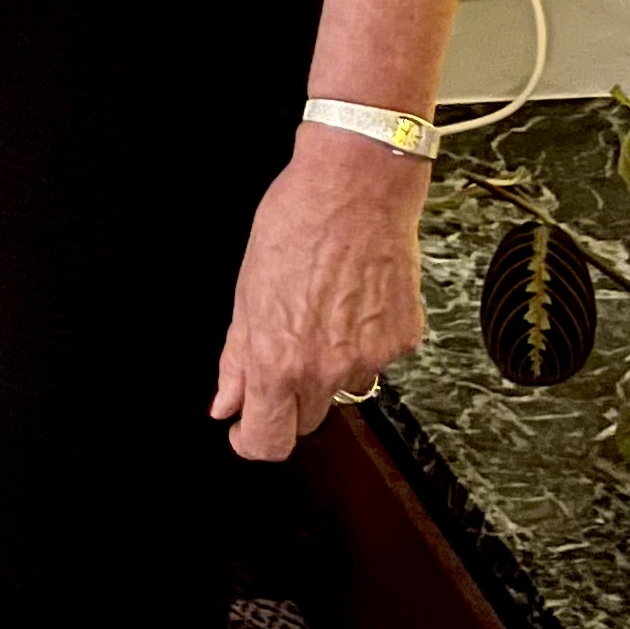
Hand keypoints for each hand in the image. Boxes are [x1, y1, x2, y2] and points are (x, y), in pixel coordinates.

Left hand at [211, 128, 428, 460]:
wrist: (357, 186)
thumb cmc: (296, 225)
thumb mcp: (246, 293)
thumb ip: (236, 359)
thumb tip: (225, 405)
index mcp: (280, 360)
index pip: (268, 442)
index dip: (252, 441)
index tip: (245, 428)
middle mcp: (328, 368)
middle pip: (307, 420)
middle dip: (290, 399)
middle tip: (283, 351)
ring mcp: (372, 357)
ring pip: (344, 388)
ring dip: (329, 367)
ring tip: (321, 310)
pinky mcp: (403, 339)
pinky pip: (377, 359)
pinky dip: (363, 341)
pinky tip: (352, 299)